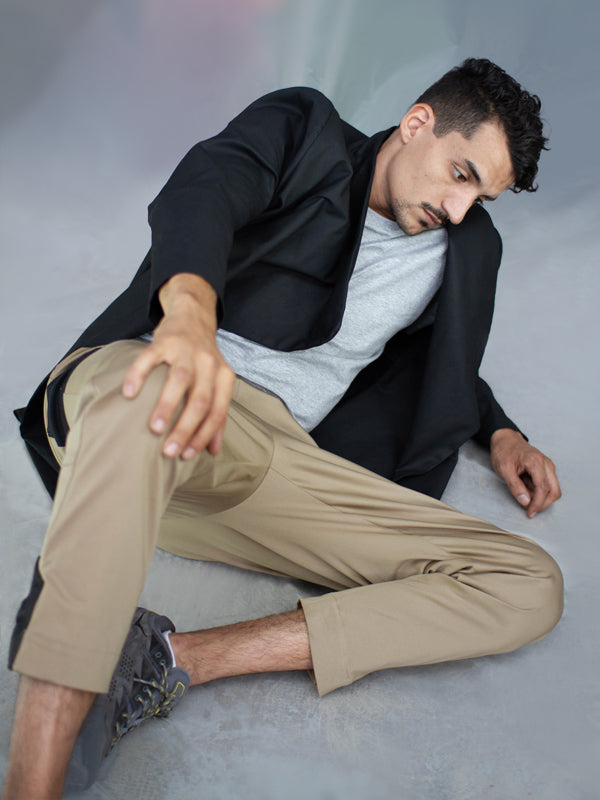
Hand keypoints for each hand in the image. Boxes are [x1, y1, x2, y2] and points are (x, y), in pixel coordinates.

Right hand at [122, 274, 234, 458]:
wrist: (193, 315)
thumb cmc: (202, 359)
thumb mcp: (216, 383)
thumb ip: (216, 414)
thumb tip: (213, 450)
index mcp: (224, 376)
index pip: (217, 411)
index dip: (203, 436)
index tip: (187, 456)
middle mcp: (208, 363)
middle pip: (201, 400)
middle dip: (185, 429)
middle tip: (169, 451)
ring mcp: (186, 350)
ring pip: (180, 380)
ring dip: (167, 406)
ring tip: (154, 429)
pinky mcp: (164, 340)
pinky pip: (149, 358)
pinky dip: (139, 375)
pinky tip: (130, 394)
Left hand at [490, 428, 560, 517]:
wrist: (505, 439)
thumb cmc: (503, 452)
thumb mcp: (504, 470)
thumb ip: (515, 486)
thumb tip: (526, 502)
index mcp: (535, 462)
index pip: (543, 488)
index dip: (538, 504)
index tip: (530, 512)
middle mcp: (545, 463)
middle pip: (554, 491)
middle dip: (543, 504)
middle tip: (530, 510)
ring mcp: (547, 465)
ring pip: (553, 489)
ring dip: (542, 499)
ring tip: (526, 499)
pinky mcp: (546, 468)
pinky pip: (548, 484)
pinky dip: (540, 492)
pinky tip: (528, 492)